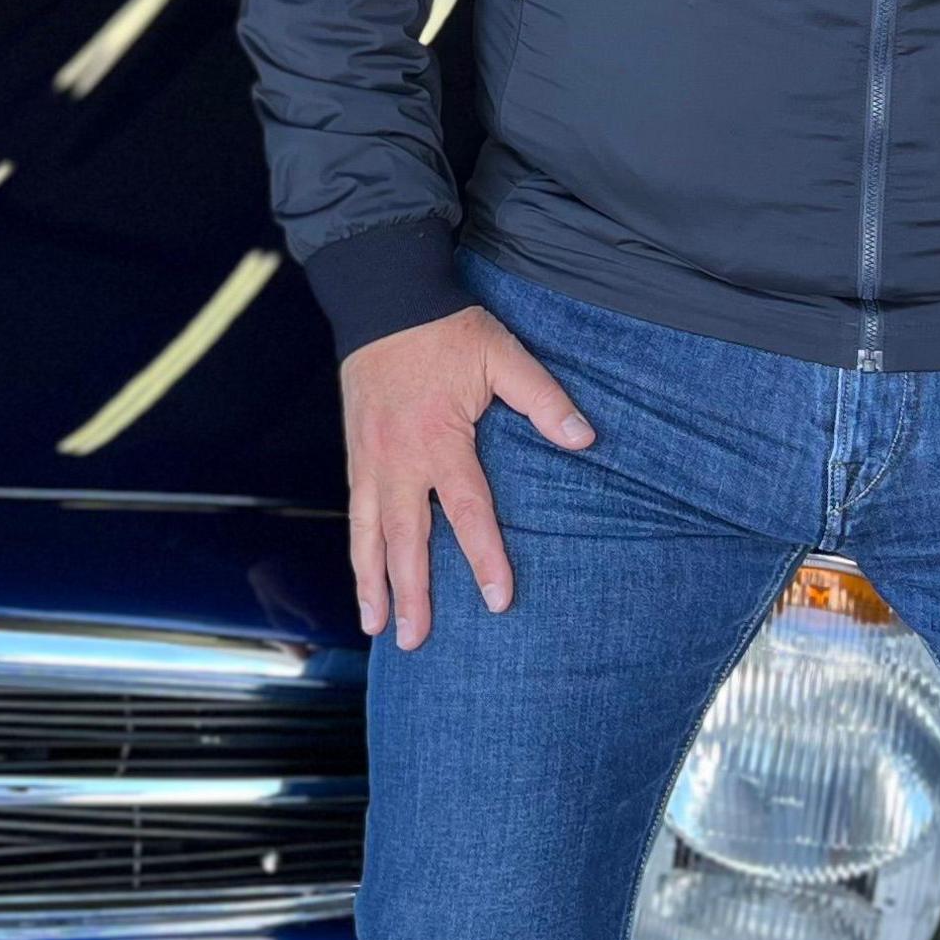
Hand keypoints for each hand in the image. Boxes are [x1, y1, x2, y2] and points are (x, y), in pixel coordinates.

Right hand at [341, 306, 594, 648]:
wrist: (382, 299)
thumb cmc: (446, 329)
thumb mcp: (502, 356)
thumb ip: (544, 399)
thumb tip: (585, 439)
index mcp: (440, 440)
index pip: (467, 512)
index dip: (485, 558)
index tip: (498, 600)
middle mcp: (399, 460)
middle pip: (404, 541)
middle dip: (411, 594)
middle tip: (416, 641)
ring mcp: (370, 460)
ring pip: (367, 535)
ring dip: (372, 584)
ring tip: (377, 628)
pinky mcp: (355, 454)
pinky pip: (353, 514)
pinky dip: (357, 551)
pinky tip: (363, 576)